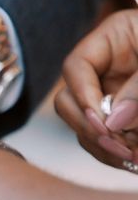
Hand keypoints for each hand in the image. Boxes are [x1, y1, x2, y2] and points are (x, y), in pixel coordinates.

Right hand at [56, 10, 137, 167]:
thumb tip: (114, 123)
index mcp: (114, 40)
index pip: (76, 67)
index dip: (81, 95)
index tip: (102, 121)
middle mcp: (106, 70)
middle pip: (69, 101)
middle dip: (90, 127)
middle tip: (119, 146)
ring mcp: (113, 96)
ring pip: (87, 127)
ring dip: (107, 148)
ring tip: (136, 159)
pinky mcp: (125, 120)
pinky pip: (109, 141)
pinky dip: (121, 155)